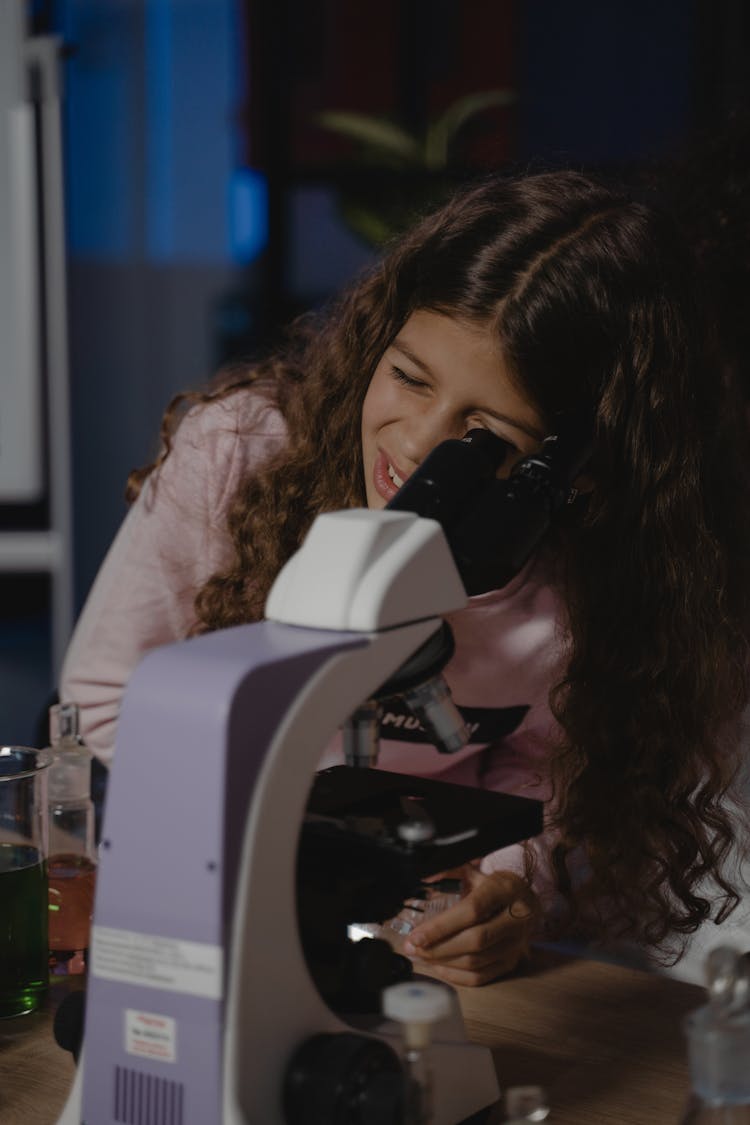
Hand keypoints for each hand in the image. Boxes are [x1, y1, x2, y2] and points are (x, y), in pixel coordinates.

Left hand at [400, 865, 539, 986]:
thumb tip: (424, 878)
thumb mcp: (475, 872)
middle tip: (412, 948)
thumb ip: (449, 873)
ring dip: (443, 962)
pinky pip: (482, 977)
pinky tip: (439, 966)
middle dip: (438, 948)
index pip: (472, 911)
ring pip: (476, 961)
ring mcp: (516, 943)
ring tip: (421, 955)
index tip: (416, 934)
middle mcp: (516, 918)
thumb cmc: (495, 886)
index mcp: (504, 890)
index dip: (441, 926)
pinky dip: (456, 975)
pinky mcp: (512, 962)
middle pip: (475, 940)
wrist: (526, 902)